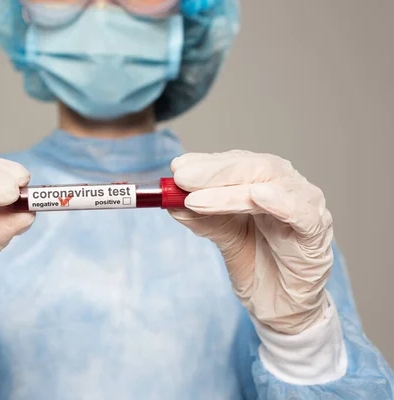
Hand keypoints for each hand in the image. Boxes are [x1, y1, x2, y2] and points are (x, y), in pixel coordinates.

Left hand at [169, 150, 332, 334]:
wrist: (281, 305)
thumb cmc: (257, 263)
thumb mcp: (223, 236)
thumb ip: (202, 218)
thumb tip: (169, 202)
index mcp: (264, 182)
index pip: (236, 163)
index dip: (206, 163)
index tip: (176, 167)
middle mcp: (286, 186)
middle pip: (253, 167)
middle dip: (213, 172)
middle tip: (181, 178)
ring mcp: (305, 206)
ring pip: (270, 186)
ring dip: (230, 191)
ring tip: (197, 199)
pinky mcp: (317, 233)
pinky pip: (301, 213)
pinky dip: (281, 202)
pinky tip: (258, 196)